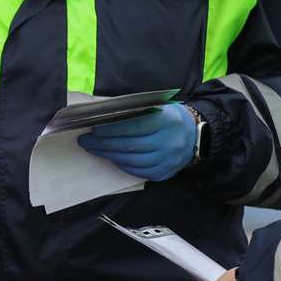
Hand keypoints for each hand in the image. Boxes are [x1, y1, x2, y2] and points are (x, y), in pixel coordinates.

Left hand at [76, 103, 195, 180]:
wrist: (194, 135)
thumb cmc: (169, 117)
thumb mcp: (158, 107)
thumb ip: (135, 112)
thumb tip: (104, 117)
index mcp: (167, 121)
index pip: (134, 126)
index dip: (112, 129)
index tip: (94, 129)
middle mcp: (168, 142)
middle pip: (130, 146)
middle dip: (104, 144)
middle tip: (86, 141)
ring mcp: (167, 160)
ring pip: (132, 161)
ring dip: (109, 155)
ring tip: (95, 149)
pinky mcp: (164, 173)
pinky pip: (138, 172)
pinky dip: (122, 165)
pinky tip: (111, 158)